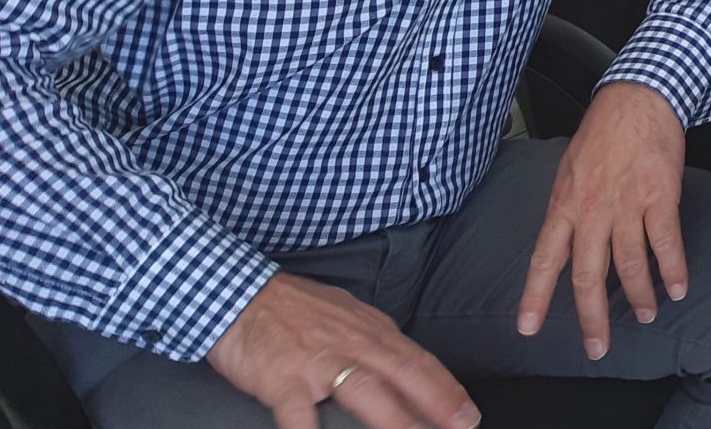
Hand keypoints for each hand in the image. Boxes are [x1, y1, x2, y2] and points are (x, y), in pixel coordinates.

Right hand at [207, 272, 476, 428]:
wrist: (240, 296)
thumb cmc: (294, 310)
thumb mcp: (347, 317)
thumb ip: (374, 341)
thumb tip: (404, 362)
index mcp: (371, 332)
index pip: (419, 362)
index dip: (448, 389)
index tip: (469, 413)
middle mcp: (353, 345)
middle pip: (405, 376)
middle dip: (438, 404)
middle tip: (464, 426)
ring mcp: (319, 362)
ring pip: (366, 393)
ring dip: (394, 420)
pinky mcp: (283, 379)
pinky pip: (299, 415)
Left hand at [516, 82, 687, 359]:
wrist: (637, 99)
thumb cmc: (603, 132)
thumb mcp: (569, 171)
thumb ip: (568, 209)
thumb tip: (566, 243)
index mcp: (565, 205)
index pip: (545, 259)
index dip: (536, 296)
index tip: (528, 327)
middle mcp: (592, 211)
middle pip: (588, 275)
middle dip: (592, 317)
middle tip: (596, 347)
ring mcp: (626, 205)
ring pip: (630, 264)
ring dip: (639, 295)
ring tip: (645, 315)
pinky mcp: (659, 196)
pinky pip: (666, 242)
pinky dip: (673, 268)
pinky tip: (678, 286)